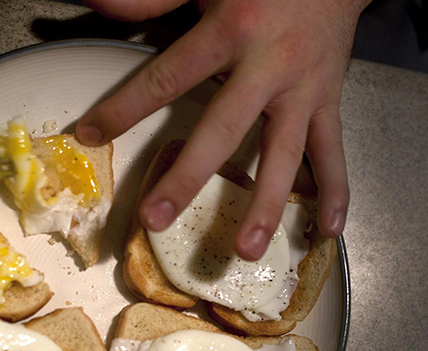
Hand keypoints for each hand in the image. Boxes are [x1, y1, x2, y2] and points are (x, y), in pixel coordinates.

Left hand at [77, 0, 368, 259]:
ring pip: (285, 155)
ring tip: (245, 249)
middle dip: (189, 177)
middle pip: (224, 129)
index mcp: (231, 30)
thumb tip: (97, 5)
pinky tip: (325, 230)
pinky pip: (333, 152)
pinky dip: (335, 192)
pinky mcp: (329, 102)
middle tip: (157, 218)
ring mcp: (304, 91)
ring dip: (267, 206)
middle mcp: (269, 66)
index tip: (91, 135)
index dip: (126, 108)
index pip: (167, 77)